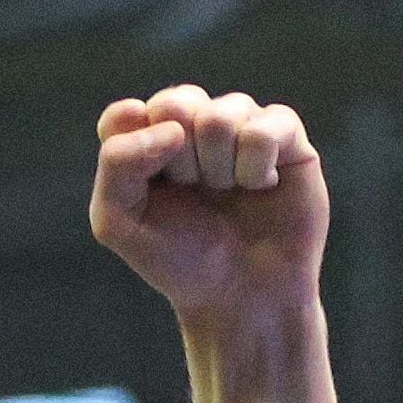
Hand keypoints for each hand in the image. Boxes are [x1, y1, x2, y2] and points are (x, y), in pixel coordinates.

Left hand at [89, 86, 327, 328]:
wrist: (241, 298)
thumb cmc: (181, 262)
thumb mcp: (118, 223)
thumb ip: (116, 164)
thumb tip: (170, 126)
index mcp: (149, 143)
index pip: (125, 115)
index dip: (134, 150)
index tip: (147, 186)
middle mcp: (194, 126)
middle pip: (174, 103)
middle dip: (178, 160)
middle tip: (191, 192)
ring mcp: (241, 126)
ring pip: (220, 115)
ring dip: (217, 168)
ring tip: (227, 193)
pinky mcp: (285, 135)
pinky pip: (264, 127)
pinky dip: (255, 166)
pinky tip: (261, 186)